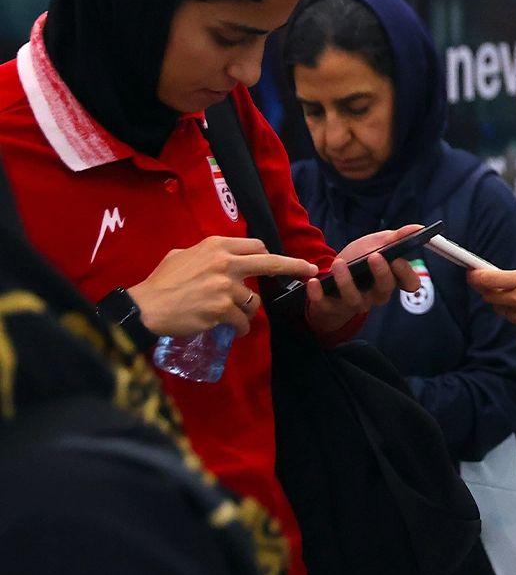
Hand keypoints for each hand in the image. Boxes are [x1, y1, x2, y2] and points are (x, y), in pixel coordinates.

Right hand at [127, 237, 316, 336]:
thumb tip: (223, 257)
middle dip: (295, 266)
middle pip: (270, 262)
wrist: (146, 307)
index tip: (279, 261)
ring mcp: (226, 286)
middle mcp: (225, 262)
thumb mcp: (182, 255)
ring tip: (231, 316)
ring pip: (254, 300)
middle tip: (311, 270)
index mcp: (216, 246)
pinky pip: (243, 320)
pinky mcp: (223, 309)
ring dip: (247, 311)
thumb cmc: (161, 282)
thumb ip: (208, 255)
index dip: (268, 255)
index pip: (255, 246)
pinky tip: (230, 329)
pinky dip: (239, 327)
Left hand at [303, 226, 424, 335]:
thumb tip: (418, 228)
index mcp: (390, 280)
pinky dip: (319, 294)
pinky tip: (314, 281)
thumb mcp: (376, 245)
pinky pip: (327, 305)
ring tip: (339, 263)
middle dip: (381, 273)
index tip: (398, 259)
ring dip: (347, 281)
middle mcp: (376, 295)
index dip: (406, 273)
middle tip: (374, 255)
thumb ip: (395, 238)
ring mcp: (355, 303)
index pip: (409, 283)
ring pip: (355, 299)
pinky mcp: (332, 308)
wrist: (332, 280)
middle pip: (384, 290)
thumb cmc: (359, 261)